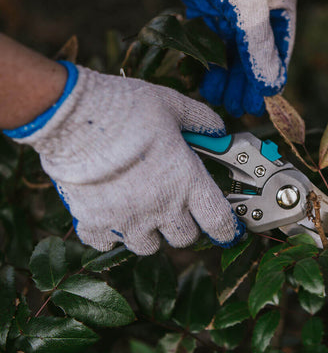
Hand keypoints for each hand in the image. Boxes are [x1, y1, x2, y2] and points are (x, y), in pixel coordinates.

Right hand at [4, 61, 244, 254]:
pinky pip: (106, 242)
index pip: (219, 221)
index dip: (226, 229)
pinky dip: (108, 233)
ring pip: (148, 247)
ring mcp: (128, 220)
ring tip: (140, 211)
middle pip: (183, 239)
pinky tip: (107, 213)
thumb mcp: (172, 105)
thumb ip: (199, 119)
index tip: (226, 229)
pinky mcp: (95, 222)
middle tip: (173, 206)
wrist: (75, 117)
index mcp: (187, 182)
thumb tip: (217, 129)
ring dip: (148, 234)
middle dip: (183, 226)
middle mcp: (162, 208)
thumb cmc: (127, 109)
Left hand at [159, 0, 295, 116]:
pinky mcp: (205, 8)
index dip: (268, 80)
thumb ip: (258, 48)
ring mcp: (230, 10)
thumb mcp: (249, 7)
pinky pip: (210, 43)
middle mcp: (256, 11)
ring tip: (217, 99)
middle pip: (253, 56)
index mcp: (278, 6)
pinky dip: (208, 62)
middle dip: (244, 83)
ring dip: (225, 76)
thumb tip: (270, 87)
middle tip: (235, 108)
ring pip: (230, 52)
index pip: (278, 52)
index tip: (258, 106)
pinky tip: (205, 80)